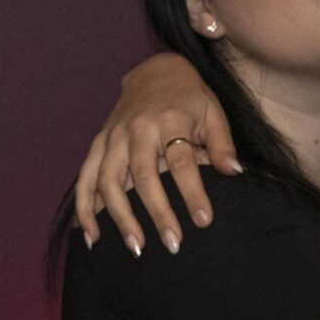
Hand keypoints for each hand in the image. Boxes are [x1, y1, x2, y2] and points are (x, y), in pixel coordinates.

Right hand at [73, 54, 238, 254]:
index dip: (192, 191)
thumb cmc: (189, 98)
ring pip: (109, 180)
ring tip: (136, 247)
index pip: (181, 160)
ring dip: (120, 216)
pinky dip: (85, 208)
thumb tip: (234, 171)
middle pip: (143, 174)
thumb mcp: (213, 111)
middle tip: (173, 244)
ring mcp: (113, 136)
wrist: (155, 72)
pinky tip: (92, 236)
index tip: (204, 220)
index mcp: (170, 118)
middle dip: (156, 211)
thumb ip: (221, 143)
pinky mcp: (98, 144)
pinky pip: (85, 178)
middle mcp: (137, 128)